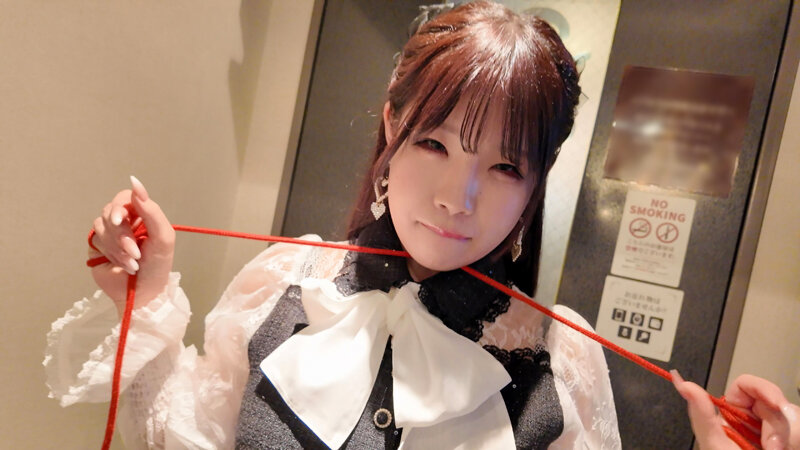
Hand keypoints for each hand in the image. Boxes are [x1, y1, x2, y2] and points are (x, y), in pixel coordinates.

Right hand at [89, 176, 174, 311]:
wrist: (143, 295)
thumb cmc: (157, 266)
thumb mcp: (163, 238)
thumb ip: (151, 210)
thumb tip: (134, 182)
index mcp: (141, 215)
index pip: (124, 198)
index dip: (119, 207)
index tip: (119, 218)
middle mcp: (124, 221)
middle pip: (109, 211)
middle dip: (122, 234)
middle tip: (135, 252)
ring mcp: (108, 234)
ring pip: (101, 226)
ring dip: (118, 247)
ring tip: (133, 263)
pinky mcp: (96, 247)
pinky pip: (95, 240)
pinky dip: (111, 254)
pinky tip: (122, 266)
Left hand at [673, 370, 799, 448]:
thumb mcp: (716, 446)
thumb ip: (702, 415)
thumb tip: (681, 383)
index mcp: (731, 416)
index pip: (748, 387)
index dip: (763, 389)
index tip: (777, 402)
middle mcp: (753, 420)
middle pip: (773, 403)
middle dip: (777, 425)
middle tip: (773, 447)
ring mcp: (772, 431)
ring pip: (789, 419)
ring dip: (785, 438)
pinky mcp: (790, 439)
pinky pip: (798, 429)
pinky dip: (794, 441)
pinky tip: (781, 449)